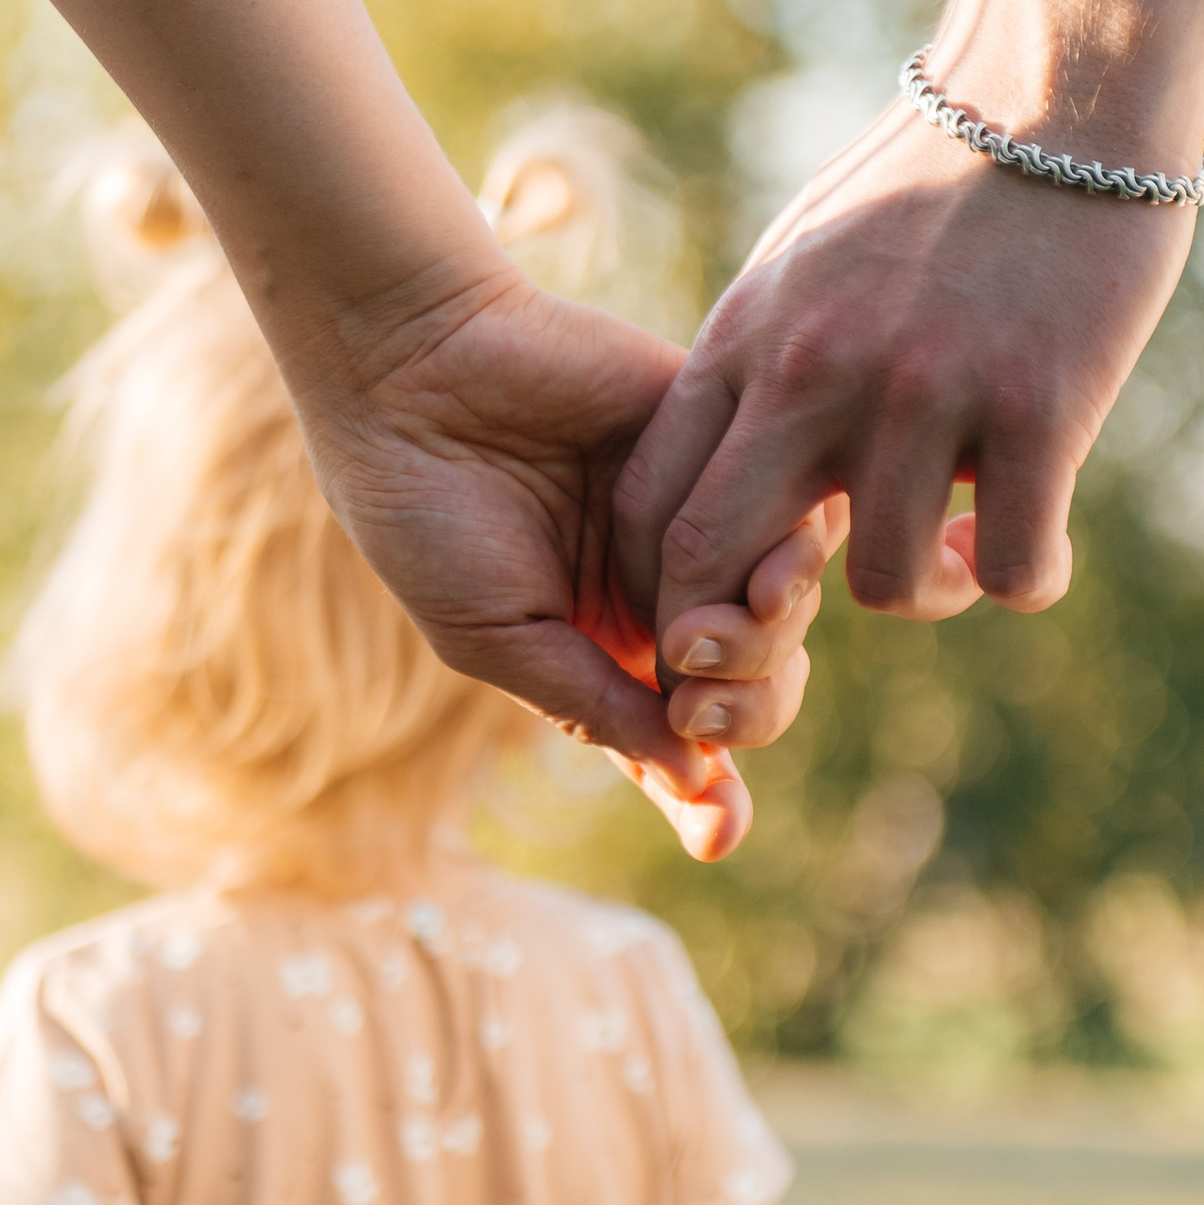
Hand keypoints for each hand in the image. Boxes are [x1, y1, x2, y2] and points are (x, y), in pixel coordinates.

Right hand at [291, 256, 829, 861]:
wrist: (412, 370)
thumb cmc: (425, 512)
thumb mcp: (496, 636)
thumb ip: (594, 706)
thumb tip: (698, 780)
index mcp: (602, 647)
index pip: (682, 733)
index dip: (708, 790)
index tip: (718, 835)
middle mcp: (663, 590)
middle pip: (755, 682)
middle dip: (745, 710)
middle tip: (700, 701)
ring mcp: (699, 518)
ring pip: (783, 607)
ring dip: (768, 639)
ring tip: (716, 633)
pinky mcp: (725, 442)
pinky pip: (791, 512)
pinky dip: (784, 555)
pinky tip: (758, 571)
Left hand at [617, 73, 1194, 647]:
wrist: (1063, 81)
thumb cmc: (937, 174)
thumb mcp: (807, 259)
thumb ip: (763, 360)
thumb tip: (736, 463)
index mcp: (747, 337)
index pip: (654, 504)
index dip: (666, 592)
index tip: (712, 617)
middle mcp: (816, 371)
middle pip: (722, 562)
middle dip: (747, 635)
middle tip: (807, 642)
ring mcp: (924, 392)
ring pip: (884, 588)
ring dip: (924, 592)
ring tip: (956, 551)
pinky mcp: (1038, 406)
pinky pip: (1011, 569)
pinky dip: (1023, 576)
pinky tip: (1034, 537)